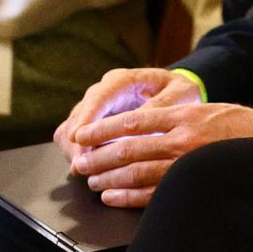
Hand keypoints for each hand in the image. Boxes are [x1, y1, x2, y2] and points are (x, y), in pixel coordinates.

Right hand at [54, 67, 202, 165]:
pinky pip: (74, 139)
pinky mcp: (94, 124)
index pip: (98, 97)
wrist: (178, 96)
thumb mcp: (179, 96)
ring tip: (83, 171)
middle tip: (81, 165)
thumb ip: (159, 108)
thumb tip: (136, 128)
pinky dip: (77, 154)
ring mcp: (96, 108)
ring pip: (72, 128)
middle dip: (78, 142)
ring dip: (75, 150)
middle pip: (79, 115)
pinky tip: (87, 170)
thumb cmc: (180, 94)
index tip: (79, 138)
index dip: (87, 118)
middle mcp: (104, 92)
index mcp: (123, 80)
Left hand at [69, 100, 252, 206]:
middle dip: (98, 157)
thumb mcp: (203, 107)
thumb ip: (171, 116)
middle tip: (78, 162)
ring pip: (136, 172)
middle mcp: (181, 139)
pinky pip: (152, 193)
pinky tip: (112, 196)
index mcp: (183, 115)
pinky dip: (128, 196)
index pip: (133, 121)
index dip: (102, 129)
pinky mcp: (190, 182)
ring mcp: (185, 164)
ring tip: (91, 180)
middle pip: (129, 149)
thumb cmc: (236, 124)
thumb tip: (133, 126)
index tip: (82, 134)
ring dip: (109, 178)